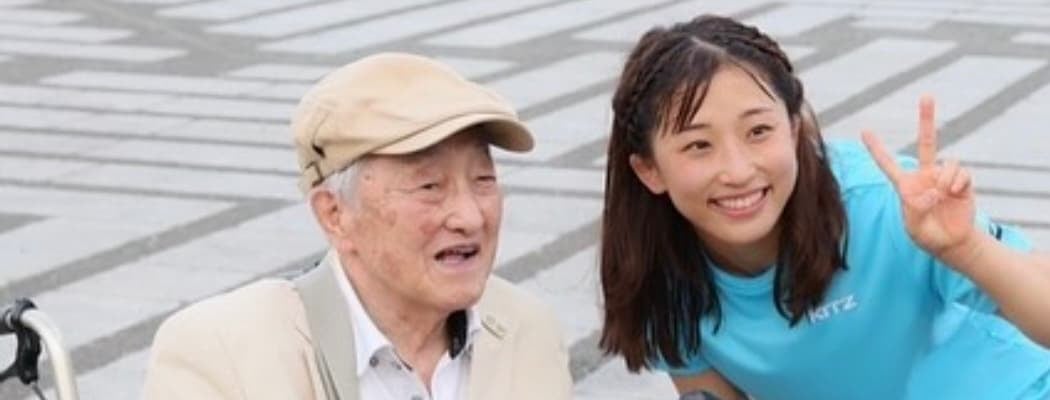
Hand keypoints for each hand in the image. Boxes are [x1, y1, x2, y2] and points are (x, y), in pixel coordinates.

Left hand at [861, 96, 977, 264]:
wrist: (953, 242)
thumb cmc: (928, 236)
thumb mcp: (914, 228)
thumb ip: (917, 210)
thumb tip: (932, 192)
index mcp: (906, 186)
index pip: (887, 164)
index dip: (877, 149)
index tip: (864, 131)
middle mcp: (925, 176)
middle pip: (926, 142)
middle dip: (927, 119)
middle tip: (927, 95)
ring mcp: (943, 176)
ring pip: (946, 163)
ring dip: (946, 180)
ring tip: (944, 196)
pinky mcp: (962, 181)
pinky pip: (961, 172)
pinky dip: (958, 183)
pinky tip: (955, 194)